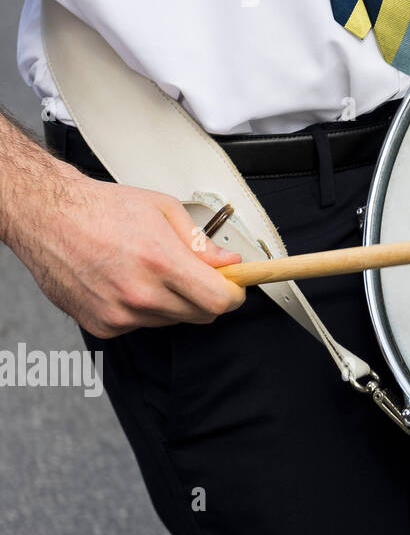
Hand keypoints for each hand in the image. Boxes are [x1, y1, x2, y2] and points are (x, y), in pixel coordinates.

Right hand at [16, 176, 244, 338]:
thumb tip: (228, 263)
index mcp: (160, 262)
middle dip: (206, 296)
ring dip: (173, 302)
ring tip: (150, 270)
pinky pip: (142, 324)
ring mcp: (119, 314)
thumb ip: (201, 242)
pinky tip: (127, 282)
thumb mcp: (164, 210)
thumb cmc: (103, 208)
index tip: (235, 287)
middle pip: (200, 315)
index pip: (218, 300)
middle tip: (195, 274)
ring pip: (171, 320)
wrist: (49, 217)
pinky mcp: (102, 326)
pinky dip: (144, 309)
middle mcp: (140, 294)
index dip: (233, 295)